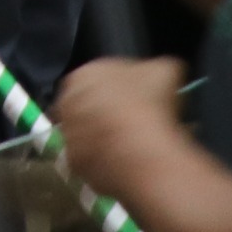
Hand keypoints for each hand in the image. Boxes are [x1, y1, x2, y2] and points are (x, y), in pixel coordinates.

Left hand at [55, 55, 187, 196]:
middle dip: (114, 110)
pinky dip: (110, 159)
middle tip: (142, 119)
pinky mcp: (75, 162)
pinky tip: (132, 159)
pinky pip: (95, 158)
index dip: (127, 85)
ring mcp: (68, 134)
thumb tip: (160, 72)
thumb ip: (157, 68)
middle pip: (93, 103)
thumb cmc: (150, 103)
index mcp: (84, 73)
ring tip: (139, 142)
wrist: (138, 151)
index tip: (146, 95)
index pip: (103, 75)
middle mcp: (66, 101)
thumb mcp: (166, 71)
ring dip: (110, 135)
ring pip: (92, 131)